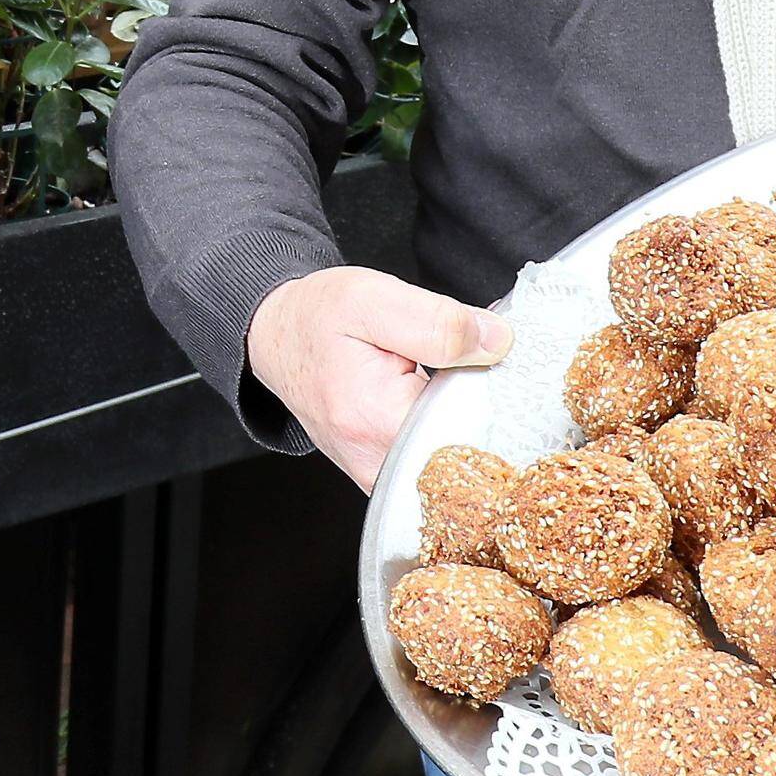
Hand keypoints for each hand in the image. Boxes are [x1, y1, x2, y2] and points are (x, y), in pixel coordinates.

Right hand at [246, 264, 506, 491]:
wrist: (278, 339)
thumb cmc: (316, 318)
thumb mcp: (373, 298)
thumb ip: (438, 322)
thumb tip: (497, 343)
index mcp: (378, 419)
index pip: (475, 423)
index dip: (496, 389)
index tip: (490, 360)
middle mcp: (378, 463)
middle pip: (470, 450)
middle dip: (486, 406)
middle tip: (471, 364)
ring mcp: (380, 476)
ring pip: (458, 462)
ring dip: (469, 420)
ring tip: (448, 381)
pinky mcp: (384, 476)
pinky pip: (437, 464)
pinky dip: (450, 433)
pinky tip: (439, 403)